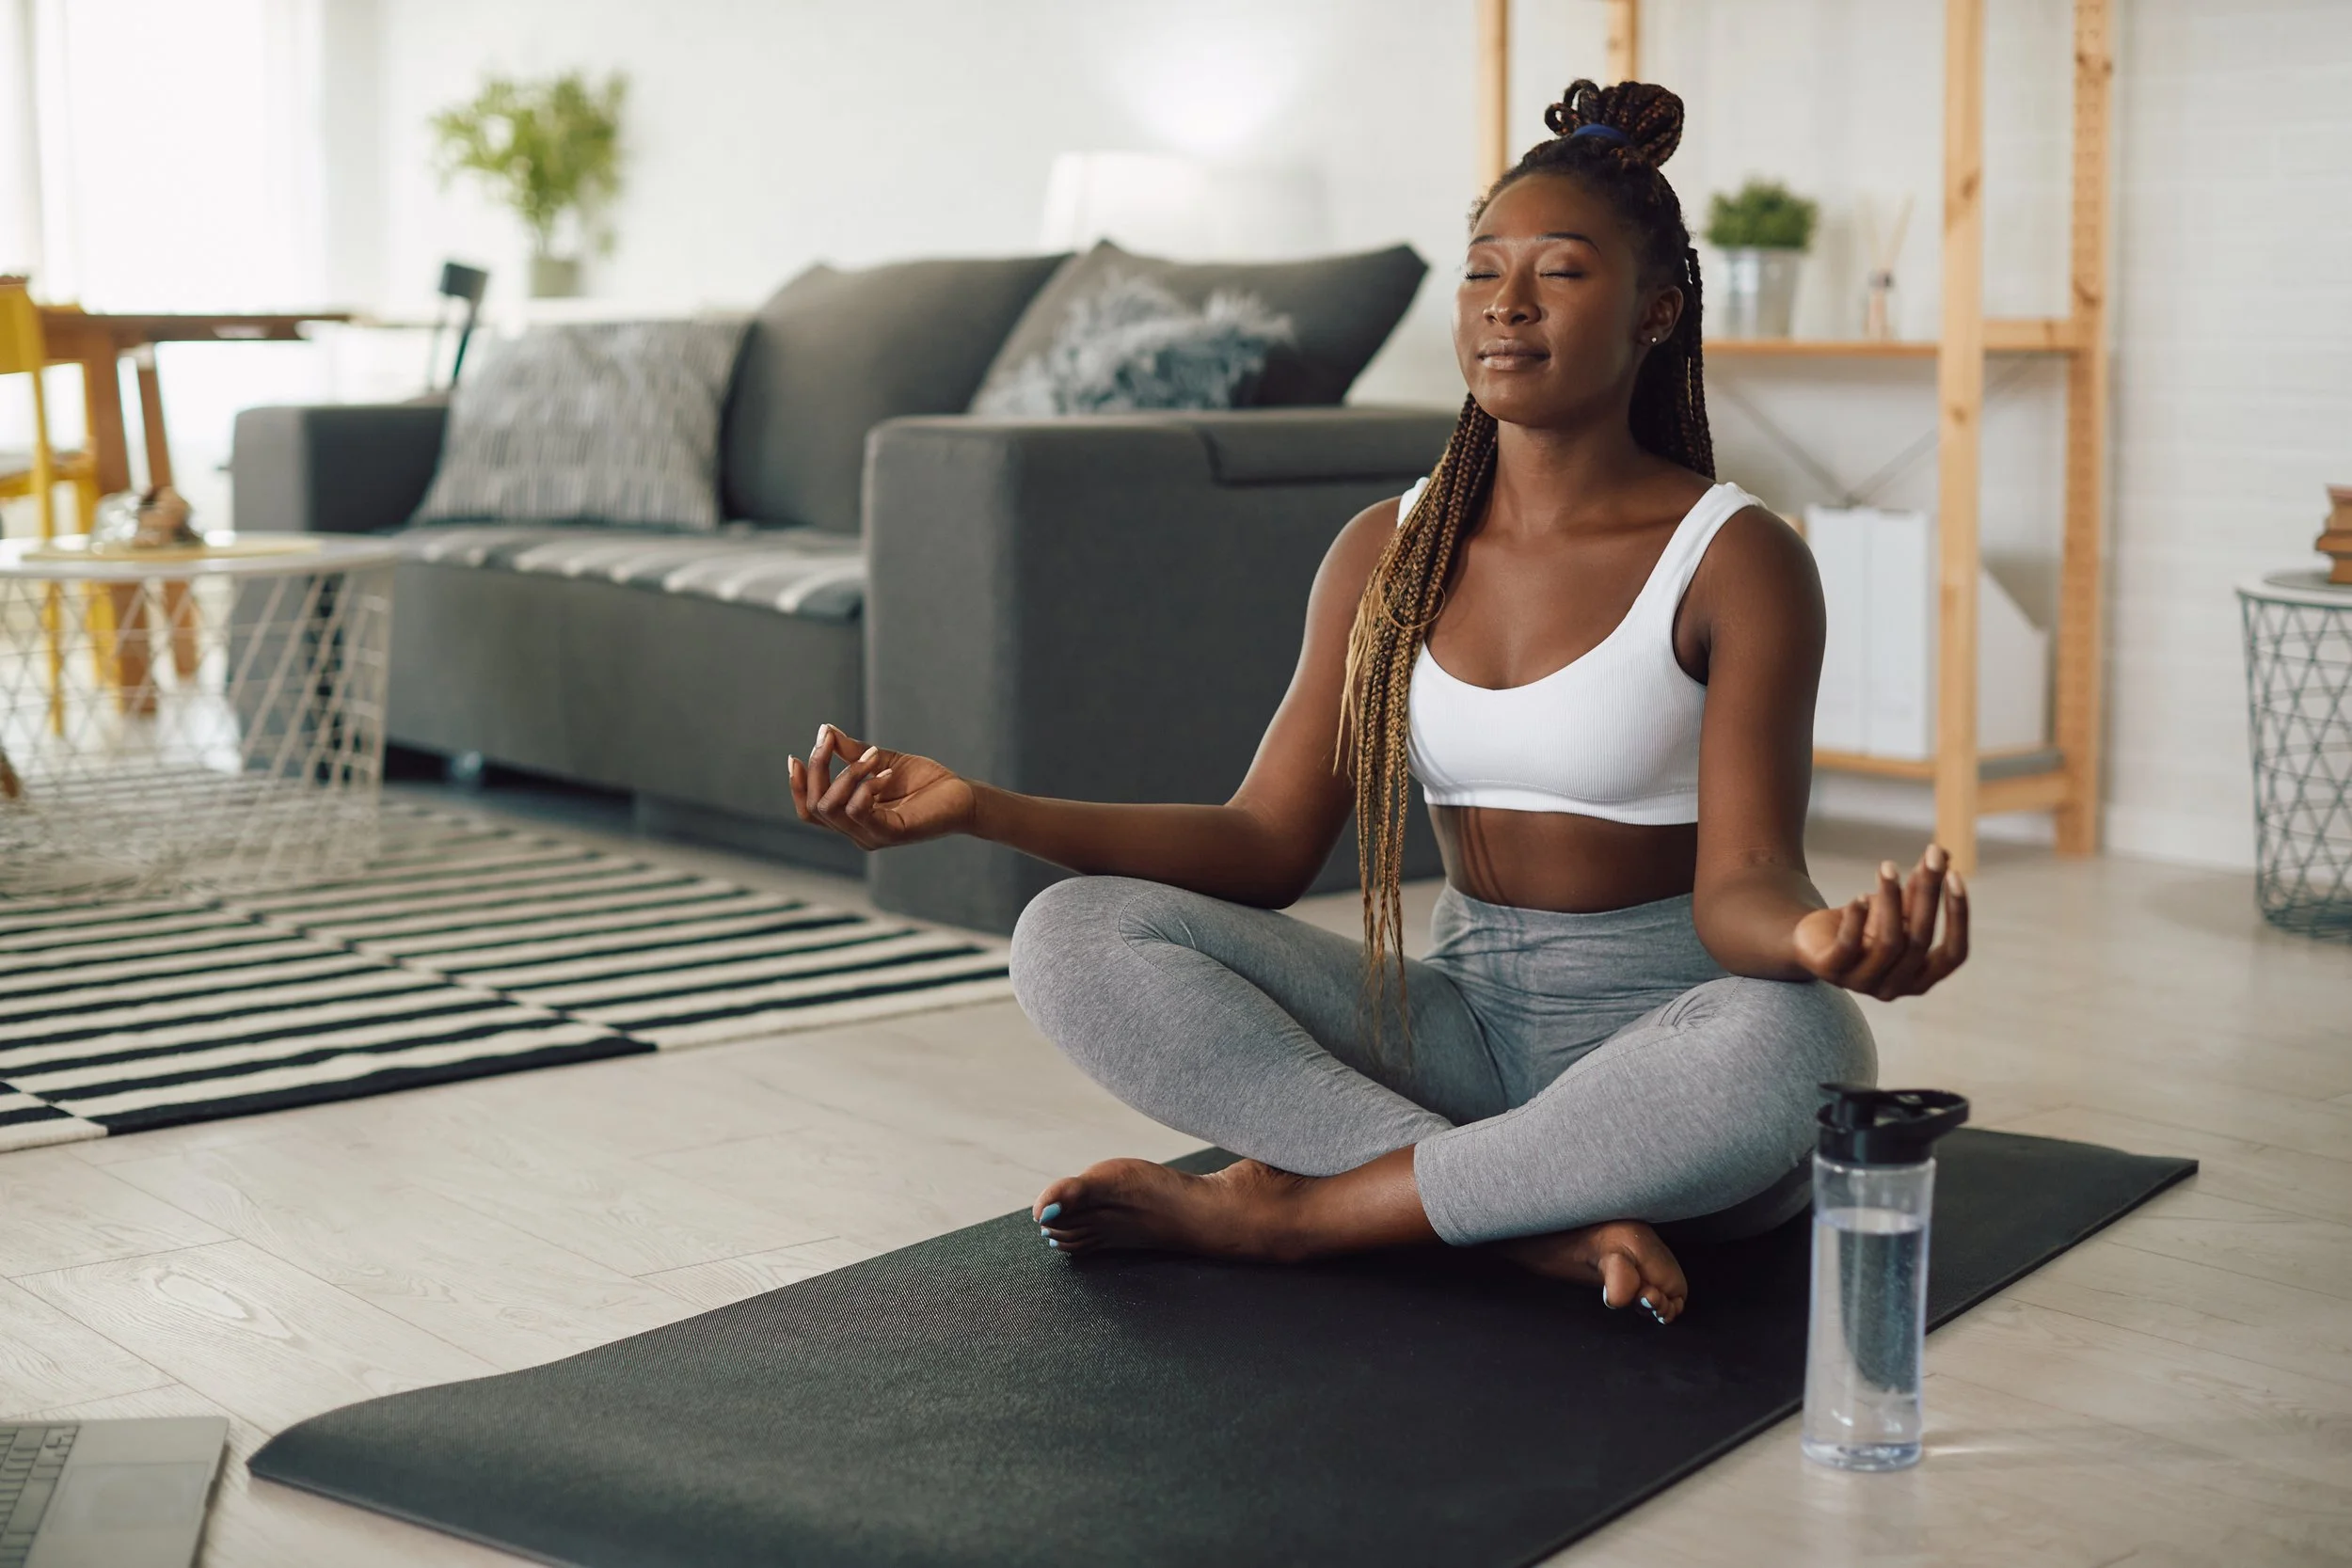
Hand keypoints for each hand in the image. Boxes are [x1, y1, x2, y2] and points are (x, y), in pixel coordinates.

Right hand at [789, 723, 975, 850]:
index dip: (797, 786)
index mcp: (851, 817)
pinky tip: (885, 771)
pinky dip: (866, 786)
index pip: (810, 810)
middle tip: (830, 741)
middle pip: (815, 806)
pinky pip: (860, 812)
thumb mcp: (881, 760)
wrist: (963, 796)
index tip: (795, 756)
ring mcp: (872, 836)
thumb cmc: (925, 781)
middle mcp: (857, 832)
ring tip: (872, 756)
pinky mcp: (891, 834)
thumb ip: (851, 751)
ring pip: (832, 809)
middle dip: (818, 768)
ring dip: (846, 774)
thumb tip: (825, 730)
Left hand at [1791, 844, 1968, 999]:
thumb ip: (1919, 887)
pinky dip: (1857, 919)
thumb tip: (1944, 853)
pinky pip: (1849, 945)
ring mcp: (1864, 984)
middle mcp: (1897, 988)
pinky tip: (1860, 896)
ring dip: (1891, 900)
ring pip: (1889, 942)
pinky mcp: (1832, 971)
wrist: (1811, 942)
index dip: (1958, 916)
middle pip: (1920, 941)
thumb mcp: (1895, 909)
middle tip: (1930, 857)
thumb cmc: (1864, 927)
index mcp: (1921, 978)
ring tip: (1888, 866)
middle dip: (1927, 894)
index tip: (1955, 875)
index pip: (1954, 954)